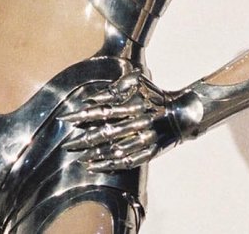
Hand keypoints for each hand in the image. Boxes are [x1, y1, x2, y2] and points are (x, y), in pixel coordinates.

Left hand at [62, 70, 199, 171]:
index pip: (103, 111)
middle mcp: (138, 123)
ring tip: (78, 157)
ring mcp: (145, 140)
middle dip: (85, 139)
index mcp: (133, 105)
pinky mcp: (150, 153)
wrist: (182, 113)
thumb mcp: (138, 82)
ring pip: (115, 150)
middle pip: (106, 133)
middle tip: (68, 144)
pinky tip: (93, 167)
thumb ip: (115, 88)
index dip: (83, 116)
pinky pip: (127, 162)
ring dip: (95, 155)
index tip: (66, 119)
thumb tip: (92, 99)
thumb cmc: (155, 94)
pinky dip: (109, 165)